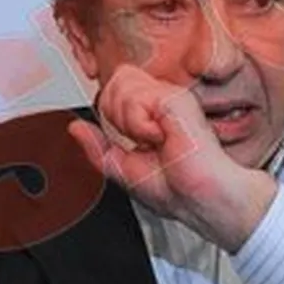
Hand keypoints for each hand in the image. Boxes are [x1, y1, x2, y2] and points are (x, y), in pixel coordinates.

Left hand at [67, 64, 277, 251]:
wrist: (208, 200)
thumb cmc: (181, 192)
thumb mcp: (126, 170)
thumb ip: (99, 148)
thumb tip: (75, 127)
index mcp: (153, 112)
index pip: (116, 88)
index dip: (113, 114)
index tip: (138, 142)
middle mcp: (163, 99)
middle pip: (114, 83)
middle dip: (118, 118)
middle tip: (147, 142)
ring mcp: (170, 96)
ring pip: (121, 88)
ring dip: (130, 125)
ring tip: (157, 141)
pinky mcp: (176, 100)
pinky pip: (133, 100)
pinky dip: (139, 127)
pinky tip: (162, 138)